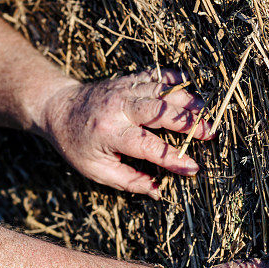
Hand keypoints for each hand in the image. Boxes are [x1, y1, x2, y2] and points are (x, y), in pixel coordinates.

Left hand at [42, 69, 212, 197]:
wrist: (58, 108)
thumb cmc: (77, 145)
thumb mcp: (96, 170)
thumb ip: (129, 181)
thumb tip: (158, 192)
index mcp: (109, 133)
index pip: (147, 146)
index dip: (172, 158)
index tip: (193, 168)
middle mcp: (118, 108)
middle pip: (159, 111)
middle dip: (187, 122)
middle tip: (210, 132)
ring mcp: (123, 90)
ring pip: (161, 90)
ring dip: (186, 100)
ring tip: (206, 110)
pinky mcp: (128, 79)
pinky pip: (156, 75)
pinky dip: (175, 79)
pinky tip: (192, 86)